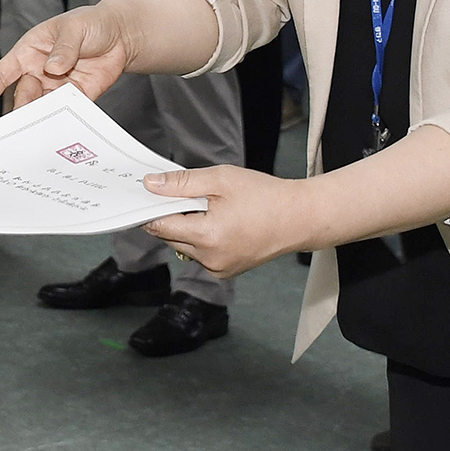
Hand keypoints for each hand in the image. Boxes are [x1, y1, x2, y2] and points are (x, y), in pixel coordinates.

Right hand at [0, 2, 134, 114]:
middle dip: (21, 107)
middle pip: (22, 94)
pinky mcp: (77, 96)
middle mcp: (40, 71)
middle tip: (23, 119)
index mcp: (30, 50)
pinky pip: (66, 110)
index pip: (3, 72)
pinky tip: (62, 125)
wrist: (122, 34)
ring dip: (40, 116)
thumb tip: (53, 68)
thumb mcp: (74, 28)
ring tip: (42, 126)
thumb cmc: (92, 22)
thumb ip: (64, 48)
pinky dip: (63, 119)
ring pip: (41, 106)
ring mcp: (57, 85)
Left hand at [140, 165, 304, 277]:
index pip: (160, 226)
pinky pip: (200, 253)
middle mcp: (210, 260)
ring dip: (187, 227)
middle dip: (173, 215)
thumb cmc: (266, 196)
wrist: (300, 217)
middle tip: (190, 194)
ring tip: (212, 207)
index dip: (151, 208)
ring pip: (184, 246)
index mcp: (207, 237)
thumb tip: (151, 185)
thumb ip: (182, 183)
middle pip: (170, 236)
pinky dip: (201, 237)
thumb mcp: (221, 179)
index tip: (150, 193)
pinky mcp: (226, 271)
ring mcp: (218, 269)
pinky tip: (219, 221)